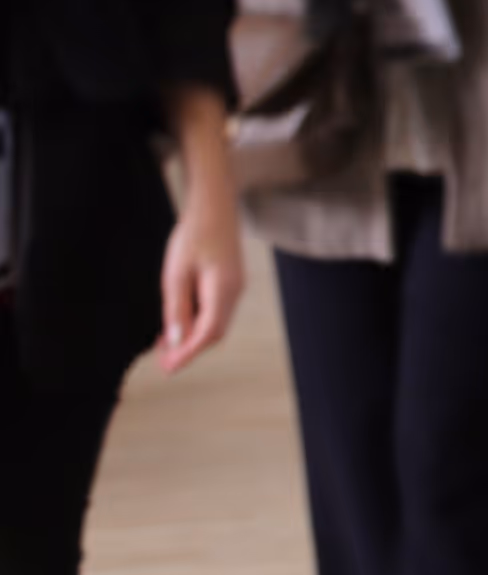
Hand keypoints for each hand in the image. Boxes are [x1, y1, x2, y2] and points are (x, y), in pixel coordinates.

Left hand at [156, 178, 245, 373]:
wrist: (214, 205)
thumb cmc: (194, 235)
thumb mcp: (175, 274)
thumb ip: (176, 309)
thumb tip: (175, 341)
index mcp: (222, 290)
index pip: (207, 334)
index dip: (187, 354)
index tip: (167, 369)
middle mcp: (234, 291)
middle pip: (215, 332)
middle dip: (189, 349)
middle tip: (163, 362)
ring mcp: (235, 285)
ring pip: (216, 322)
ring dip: (193, 336)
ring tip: (166, 345)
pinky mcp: (231, 280)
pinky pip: (217, 310)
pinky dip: (199, 322)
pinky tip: (180, 322)